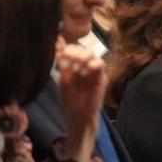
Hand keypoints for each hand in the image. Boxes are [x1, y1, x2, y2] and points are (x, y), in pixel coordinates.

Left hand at [56, 43, 107, 161]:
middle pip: (82, 49)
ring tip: (75, 68)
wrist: (79, 117)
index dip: (67, 48)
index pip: (73, 49)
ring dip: (83, 57)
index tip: (60, 53)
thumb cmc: (70, 101)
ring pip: (92, 55)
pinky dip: (93, 64)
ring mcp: (94, 72)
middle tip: (68, 59)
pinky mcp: (102, 78)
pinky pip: (101, 65)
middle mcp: (85, 66)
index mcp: (74, 66)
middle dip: (74, 52)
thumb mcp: (63, 80)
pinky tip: (84, 71)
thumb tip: (59, 44)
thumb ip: (63, 63)